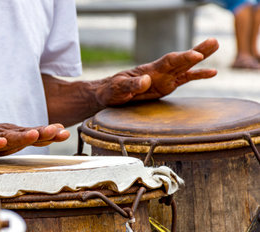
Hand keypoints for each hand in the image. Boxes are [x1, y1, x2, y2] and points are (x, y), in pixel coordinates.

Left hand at [95, 38, 218, 105]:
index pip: (168, 62)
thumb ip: (132, 85)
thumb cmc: (112, 90)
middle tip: (213, 42)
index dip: (182, 58)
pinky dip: (198, 75)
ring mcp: (164, 78)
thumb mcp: (119, 88)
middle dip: (197, 51)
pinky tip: (212, 72)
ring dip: (201, 58)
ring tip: (216, 45)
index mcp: (149, 70)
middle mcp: (160, 71)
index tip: (195, 55)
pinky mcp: (166, 86)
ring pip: (186, 66)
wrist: (110, 94)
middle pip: (181, 59)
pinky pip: (185, 79)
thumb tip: (147, 80)